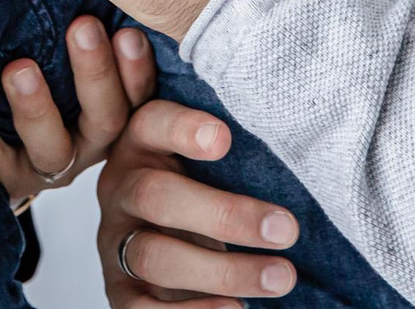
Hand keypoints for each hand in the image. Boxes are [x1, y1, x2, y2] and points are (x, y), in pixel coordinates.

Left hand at [0, 16, 155, 202]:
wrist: (3, 146)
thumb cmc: (45, 78)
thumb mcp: (67, 55)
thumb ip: (81, 28)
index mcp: (115, 110)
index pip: (139, 93)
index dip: (137, 68)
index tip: (128, 32)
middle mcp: (89, 142)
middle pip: (106, 117)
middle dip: (95, 71)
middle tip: (82, 27)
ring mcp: (50, 163)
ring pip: (53, 147)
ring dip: (36, 107)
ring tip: (18, 70)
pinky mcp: (10, 179)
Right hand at [97, 101, 300, 304]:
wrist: (169, 246)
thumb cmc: (201, 195)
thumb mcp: (208, 168)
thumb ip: (232, 160)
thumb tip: (298, 166)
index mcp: (142, 146)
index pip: (153, 124)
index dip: (182, 129)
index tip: (225, 140)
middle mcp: (121, 190)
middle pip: (155, 195)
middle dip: (225, 215)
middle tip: (285, 229)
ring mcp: (116, 243)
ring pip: (154, 256)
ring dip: (223, 271)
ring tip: (279, 278)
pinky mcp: (121, 292)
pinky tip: (235, 307)